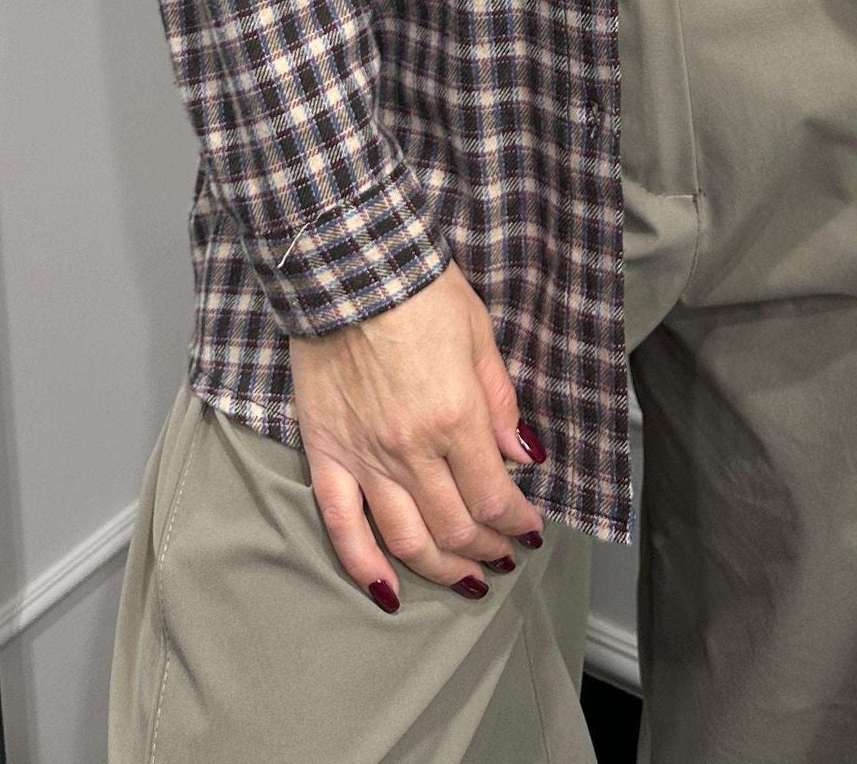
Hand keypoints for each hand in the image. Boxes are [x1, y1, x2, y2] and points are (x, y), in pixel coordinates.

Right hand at [288, 259, 547, 609]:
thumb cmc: (419, 290)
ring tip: (465, 578)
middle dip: (487, 549)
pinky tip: (388, 592)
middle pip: (455, 526)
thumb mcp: (479, 336)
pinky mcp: (326, 453)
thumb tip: (524, 457)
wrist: (349, 264)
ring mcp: (365, 456)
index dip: (517, 523)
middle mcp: (411, 449)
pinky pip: (342, 526)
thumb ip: (500, 404)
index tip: (530, 530)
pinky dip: (365, 568)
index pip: (494, 496)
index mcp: (455, 417)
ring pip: (407, 539)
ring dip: (442, 569)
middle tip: (503, 556)